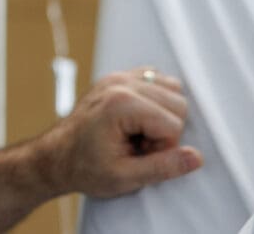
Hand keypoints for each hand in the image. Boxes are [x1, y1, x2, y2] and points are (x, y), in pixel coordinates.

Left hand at [43, 67, 202, 197]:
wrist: (56, 157)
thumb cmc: (85, 168)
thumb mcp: (125, 177)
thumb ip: (163, 167)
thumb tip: (196, 157)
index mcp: (120, 104)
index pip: (174, 125)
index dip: (161, 148)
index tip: (137, 156)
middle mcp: (120, 83)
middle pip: (178, 103)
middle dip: (164, 131)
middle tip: (137, 147)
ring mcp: (119, 77)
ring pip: (173, 89)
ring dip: (162, 115)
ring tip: (136, 134)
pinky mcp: (119, 77)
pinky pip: (157, 80)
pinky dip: (156, 101)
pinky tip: (137, 120)